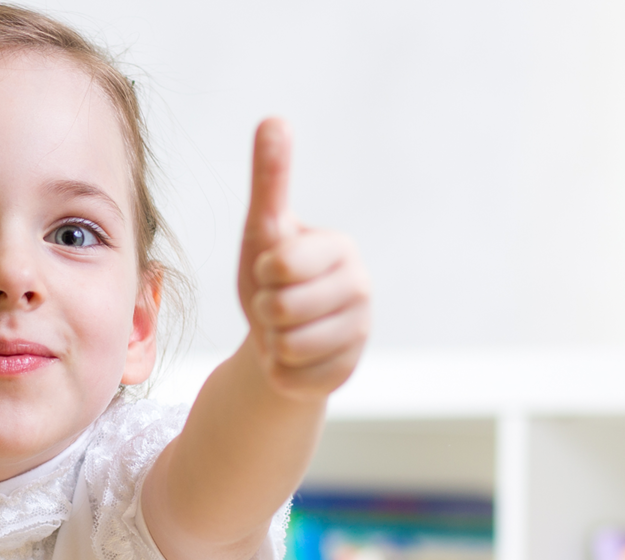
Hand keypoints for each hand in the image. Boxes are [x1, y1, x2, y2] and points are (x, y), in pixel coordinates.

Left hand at [237, 118, 370, 398]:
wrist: (280, 338)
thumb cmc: (272, 277)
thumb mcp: (264, 228)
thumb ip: (270, 178)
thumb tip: (273, 118)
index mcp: (340, 248)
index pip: (282, 264)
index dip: (264, 272)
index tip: (273, 270)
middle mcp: (360, 289)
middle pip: (282, 308)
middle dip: (265, 310)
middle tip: (276, 305)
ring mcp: (358, 333)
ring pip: (287, 345)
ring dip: (272, 341)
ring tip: (284, 330)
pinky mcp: (347, 372)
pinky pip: (291, 376)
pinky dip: (279, 371)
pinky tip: (294, 358)